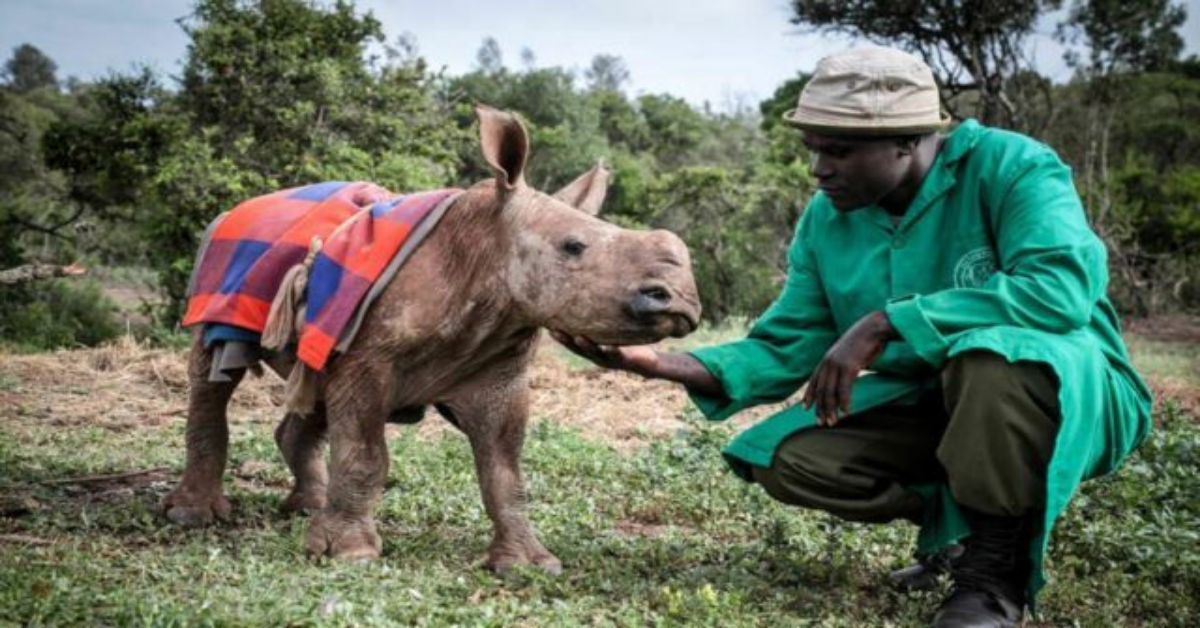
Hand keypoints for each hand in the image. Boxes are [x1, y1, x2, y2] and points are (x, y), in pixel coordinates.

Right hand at [549, 331, 659, 375]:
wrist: (649, 363)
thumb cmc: (630, 343)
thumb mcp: (615, 331)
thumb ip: (605, 321)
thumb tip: (596, 296)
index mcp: (594, 349)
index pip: (574, 342)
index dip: (561, 336)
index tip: (548, 326)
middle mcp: (599, 356)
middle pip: (579, 349)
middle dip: (566, 341)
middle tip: (554, 331)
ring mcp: (611, 360)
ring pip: (596, 354)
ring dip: (587, 346)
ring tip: (578, 338)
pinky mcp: (626, 361)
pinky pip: (619, 356)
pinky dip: (614, 351)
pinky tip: (611, 347)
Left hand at [802, 311, 896, 426]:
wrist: (873, 328)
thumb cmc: (863, 341)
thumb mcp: (847, 354)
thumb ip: (841, 365)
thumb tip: (843, 376)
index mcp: (826, 359)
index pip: (813, 381)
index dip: (809, 395)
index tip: (805, 408)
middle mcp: (828, 362)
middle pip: (821, 390)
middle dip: (820, 408)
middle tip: (821, 423)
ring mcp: (838, 365)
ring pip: (830, 392)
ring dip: (831, 409)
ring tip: (832, 422)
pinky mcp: (850, 367)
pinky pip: (844, 389)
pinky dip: (844, 402)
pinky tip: (846, 412)